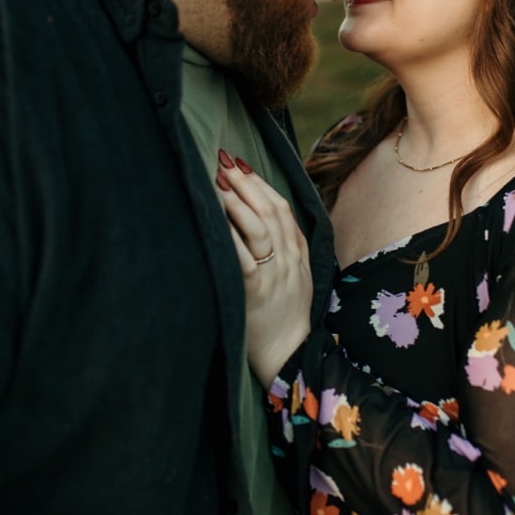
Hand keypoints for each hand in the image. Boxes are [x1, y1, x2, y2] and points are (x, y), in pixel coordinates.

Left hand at [216, 150, 312, 385]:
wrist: (290, 353)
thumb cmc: (286, 317)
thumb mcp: (298, 278)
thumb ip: (289, 249)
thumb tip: (268, 219)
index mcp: (298, 254)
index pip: (283, 209)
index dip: (262, 185)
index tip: (241, 164)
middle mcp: (288, 259)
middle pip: (271, 211)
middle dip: (246, 183)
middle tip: (222, 161)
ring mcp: (274, 274)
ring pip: (260, 228)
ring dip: (237, 201)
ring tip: (217, 180)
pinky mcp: (256, 291)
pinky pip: (244, 256)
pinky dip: (231, 234)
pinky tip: (216, 218)